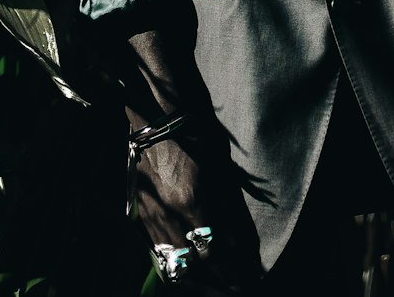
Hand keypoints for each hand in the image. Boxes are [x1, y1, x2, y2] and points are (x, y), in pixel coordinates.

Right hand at [127, 105, 248, 291]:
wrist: (158, 113)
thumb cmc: (197, 131)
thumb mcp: (221, 167)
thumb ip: (229, 207)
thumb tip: (241, 240)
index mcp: (195, 201)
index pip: (220, 250)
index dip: (237, 267)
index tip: (251, 275)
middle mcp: (172, 214)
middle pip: (200, 263)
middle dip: (222, 278)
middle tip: (239, 285)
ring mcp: (154, 216)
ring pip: (176, 263)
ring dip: (199, 277)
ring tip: (217, 283)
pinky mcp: (143, 212)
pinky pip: (159, 250)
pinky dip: (176, 264)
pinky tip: (188, 270)